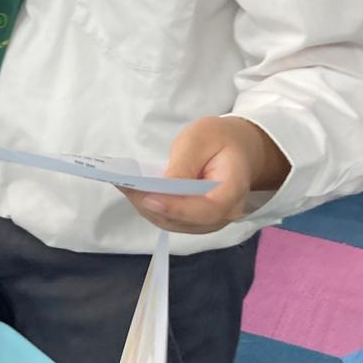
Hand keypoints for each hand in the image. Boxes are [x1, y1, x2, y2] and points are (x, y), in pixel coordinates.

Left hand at [120, 116, 289, 234]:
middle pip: (187, 221)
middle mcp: (225, 214)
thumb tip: (163, 187)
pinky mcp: (196, 220)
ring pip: (175, 224)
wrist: (238, 148)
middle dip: (153, 207)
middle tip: (126, 187)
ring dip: (147, 208)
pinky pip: (172, 219)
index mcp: (234, 190)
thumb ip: (184, 164)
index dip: (177, 208)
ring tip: (125, 187)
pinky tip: (134, 191)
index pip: (208, 209)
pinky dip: (151, 207)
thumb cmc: (220, 139)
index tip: (149, 198)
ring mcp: (211, 221)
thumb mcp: (201, 138)